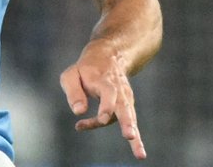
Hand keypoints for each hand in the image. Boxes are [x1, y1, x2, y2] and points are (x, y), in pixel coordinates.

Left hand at [59, 45, 146, 159]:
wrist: (109, 57)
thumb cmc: (85, 70)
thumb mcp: (72, 74)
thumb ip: (73, 92)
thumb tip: (78, 112)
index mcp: (104, 81)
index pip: (108, 94)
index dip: (106, 106)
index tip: (102, 118)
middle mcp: (119, 91)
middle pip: (124, 107)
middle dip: (127, 122)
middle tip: (129, 135)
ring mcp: (126, 100)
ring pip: (131, 117)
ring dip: (134, 135)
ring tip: (140, 154)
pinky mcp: (128, 108)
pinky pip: (129, 124)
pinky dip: (135, 139)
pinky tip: (140, 154)